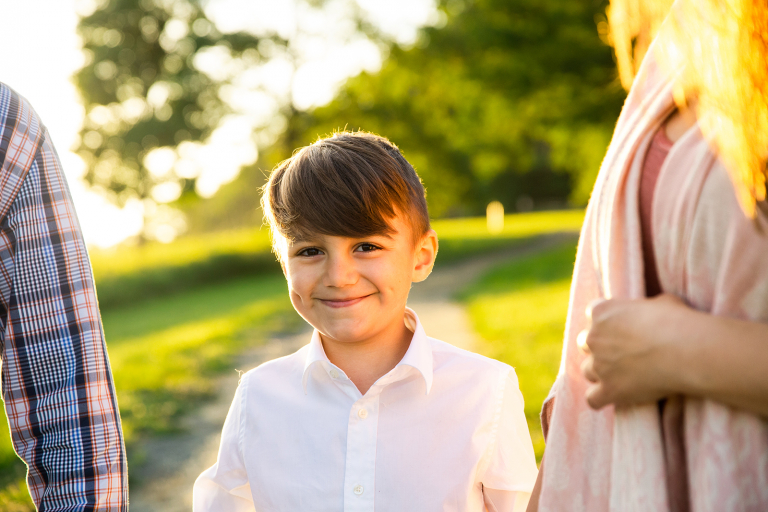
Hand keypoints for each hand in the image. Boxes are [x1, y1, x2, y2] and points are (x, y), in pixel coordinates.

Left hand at [578, 294, 689, 408]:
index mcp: (602, 312)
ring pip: (588, 371)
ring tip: (624, 376)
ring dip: (601, 373)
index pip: (593, 314)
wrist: (689, 351)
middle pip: (585, 343)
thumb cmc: (678, 322)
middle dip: (600, 347)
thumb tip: (651, 311)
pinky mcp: (609, 390)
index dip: (608, 322)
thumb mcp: (661, 302)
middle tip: (622, 353)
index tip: (622, 328)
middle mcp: (594, 337)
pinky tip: (614, 397)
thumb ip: (644, 307)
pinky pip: (592, 399)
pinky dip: (601, 399)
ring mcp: (599, 365)